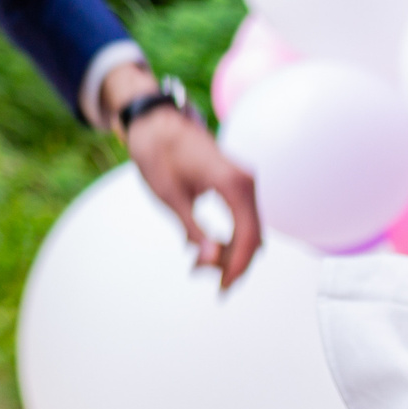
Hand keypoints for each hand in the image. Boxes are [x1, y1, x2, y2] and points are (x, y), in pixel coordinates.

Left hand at [114, 69, 262, 289]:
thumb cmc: (158, 153)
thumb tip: (213, 261)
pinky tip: (205, 249)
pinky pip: (241, 217)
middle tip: (207, 281)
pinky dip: (228, 236)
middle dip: (232, 263)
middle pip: (253, 236)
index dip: (237, 266)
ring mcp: (243, 181)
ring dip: (229, 251)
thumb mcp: (170, 196)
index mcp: (233, 183)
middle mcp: (245, 181)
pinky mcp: (235, 184)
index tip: (222, 288)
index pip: (248, 236)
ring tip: (198, 266)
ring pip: (248, 229)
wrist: (154, 121)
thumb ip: (194, 229)